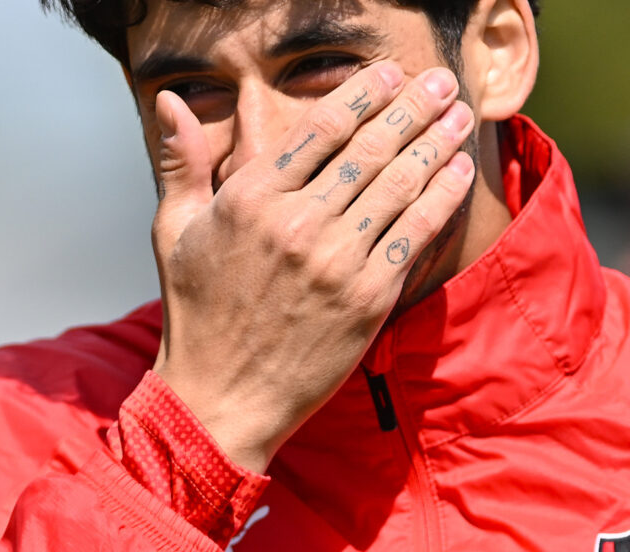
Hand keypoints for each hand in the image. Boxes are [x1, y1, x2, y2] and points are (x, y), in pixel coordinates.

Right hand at [151, 61, 475, 472]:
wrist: (221, 398)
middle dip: (412, 108)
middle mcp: (296, 223)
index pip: (319, 129)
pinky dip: (440, 199)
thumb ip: (180, 161)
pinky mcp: (367, 299)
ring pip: (398, 186)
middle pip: (369, 149)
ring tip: (459, 116)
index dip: (363, 94)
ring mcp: (336, 262)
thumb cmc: (196, 313)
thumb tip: (170, 98)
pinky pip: (413, 235)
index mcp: (248, 199)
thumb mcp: (173, 231)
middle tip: (439, 82)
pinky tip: (457, 173)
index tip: (390, 75)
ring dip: (435, 144)